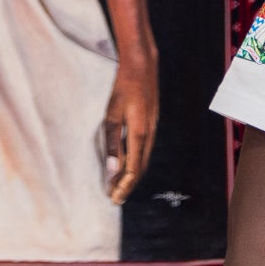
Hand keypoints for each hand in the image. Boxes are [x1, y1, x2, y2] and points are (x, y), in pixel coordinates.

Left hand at [100, 53, 157, 201]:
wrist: (143, 68)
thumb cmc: (123, 89)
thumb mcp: (112, 115)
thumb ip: (112, 143)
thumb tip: (112, 168)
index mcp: (140, 135)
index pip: (133, 169)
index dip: (123, 185)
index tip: (113, 198)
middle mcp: (149, 135)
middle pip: (141, 168)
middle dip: (128, 184)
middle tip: (115, 197)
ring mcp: (152, 129)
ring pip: (144, 159)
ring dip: (132, 174)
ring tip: (119, 184)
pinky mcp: (151, 124)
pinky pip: (145, 150)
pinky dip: (136, 162)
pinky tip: (128, 163)